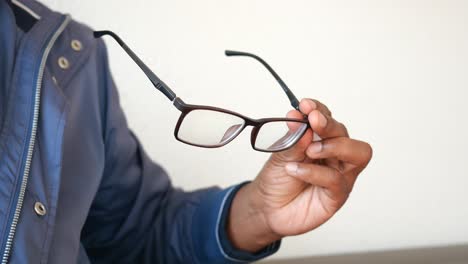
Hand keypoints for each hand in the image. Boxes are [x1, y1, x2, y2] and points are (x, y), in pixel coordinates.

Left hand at [228, 98, 371, 251]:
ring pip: (357, 154)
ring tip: (308, 150)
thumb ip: (293, 138)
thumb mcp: (280, 154)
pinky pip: (335, 179)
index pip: (329, 119)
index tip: (305, 105)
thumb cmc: (277, 179)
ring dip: (332, 146)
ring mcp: (339, 175)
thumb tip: (299, 118)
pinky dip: (314, 171)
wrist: (267, 208)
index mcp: (321, 141)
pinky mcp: (337, 196)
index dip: (319, 109)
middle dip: (330, 124)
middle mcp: (335, 156)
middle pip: (345, 134)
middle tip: (313, 121)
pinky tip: (295, 169)